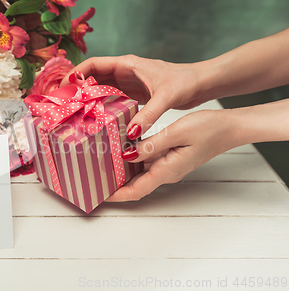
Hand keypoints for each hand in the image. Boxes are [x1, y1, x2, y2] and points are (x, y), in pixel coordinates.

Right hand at [60, 55, 207, 138]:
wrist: (201, 83)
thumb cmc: (185, 82)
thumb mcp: (165, 98)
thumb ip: (148, 115)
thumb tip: (131, 133)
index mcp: (127, 64)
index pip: (94, 63)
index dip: (76, 72)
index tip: (64, 86)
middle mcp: (124, 71)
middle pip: (92, 76)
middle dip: (76, 87)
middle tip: (64, 104)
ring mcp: (127, 83)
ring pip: (99, 87)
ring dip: (87, 97)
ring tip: (73, 112)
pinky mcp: (132, 93)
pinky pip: (110, 98)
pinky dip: (100, 105)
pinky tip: (94, 119)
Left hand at [107, 109, 237, 201]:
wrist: (229, 127)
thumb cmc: (207, 129)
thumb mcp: (176, 133)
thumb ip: (151, 145)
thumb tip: (127, 155)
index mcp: (166, 170)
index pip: (136, 190)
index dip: (117, 195)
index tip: (100, 195)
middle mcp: (165, 171)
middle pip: (134, 184)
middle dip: (114, 183)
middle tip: (94, 175)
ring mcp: (168, 165)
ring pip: (139, 172)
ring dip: (121, 170)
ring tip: (101, 161)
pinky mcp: (170, 157)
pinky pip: (147, 161)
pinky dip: (132, 158)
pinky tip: (121, 147)